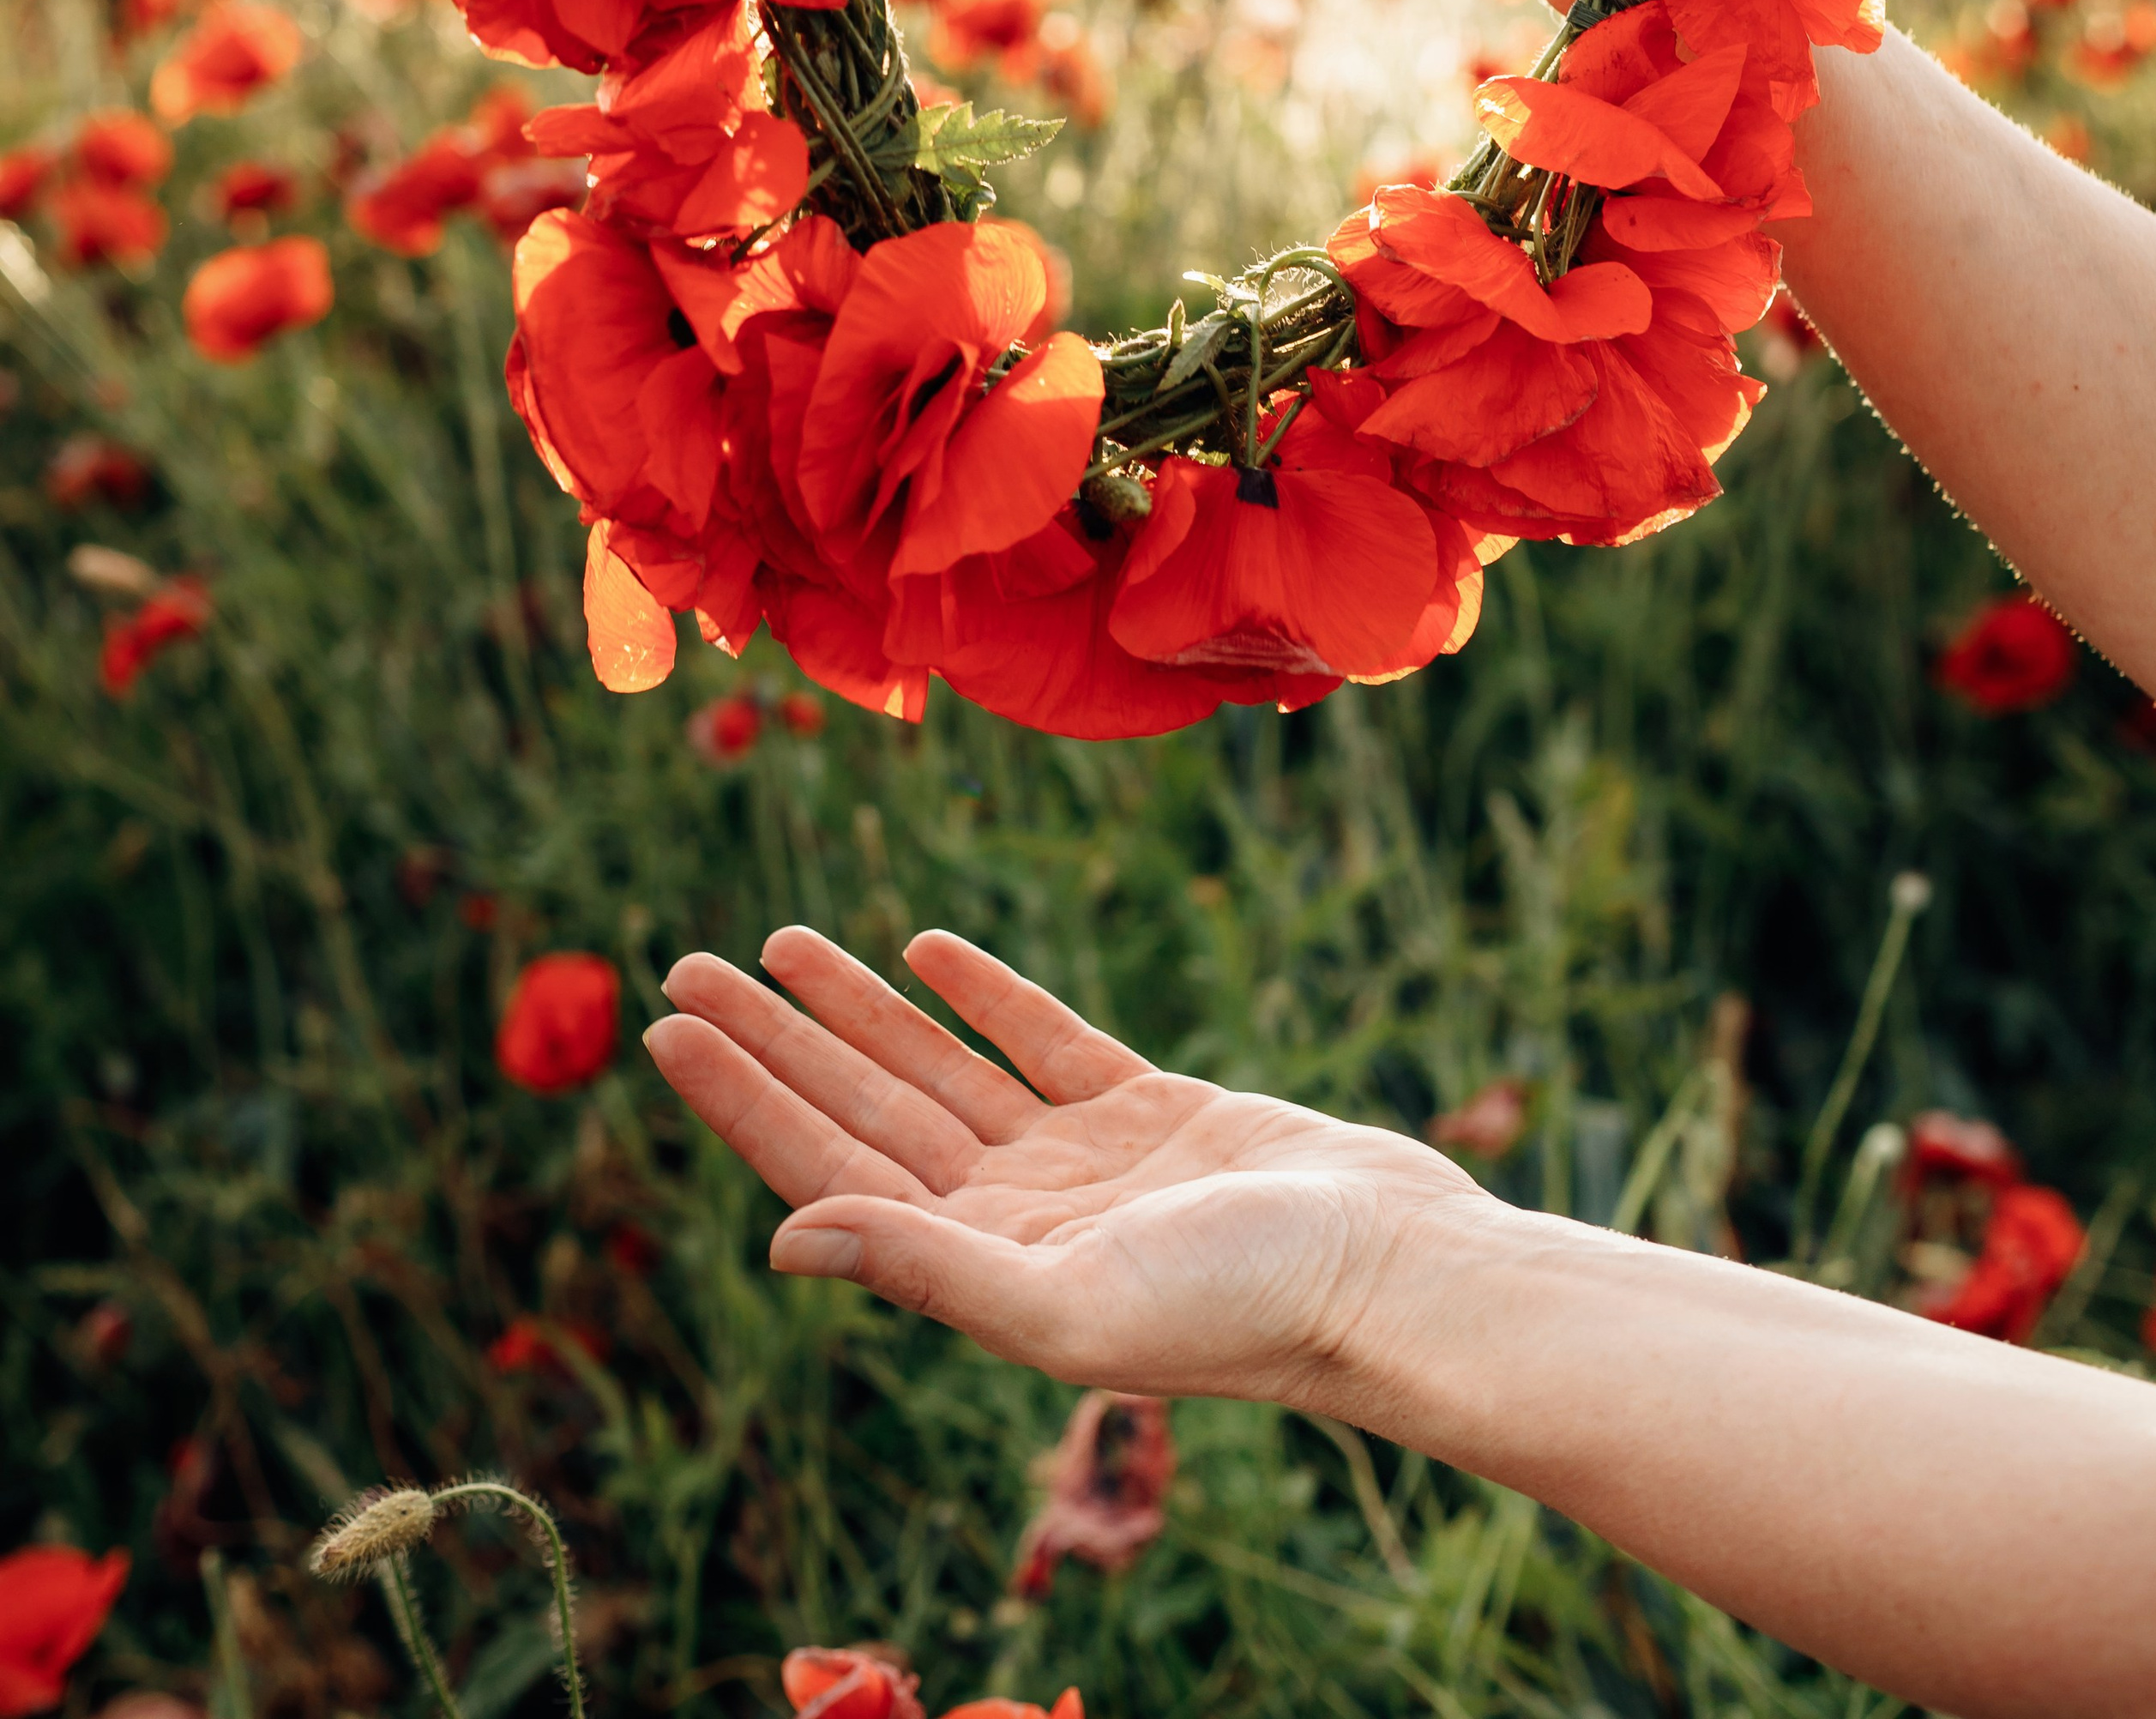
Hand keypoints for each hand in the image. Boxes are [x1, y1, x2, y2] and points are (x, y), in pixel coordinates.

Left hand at [645, 925, 1477, 1407]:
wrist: (1391, 1274)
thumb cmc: (1243, 1309)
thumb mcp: (1069, 1305)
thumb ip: (928, 1269)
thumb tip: (784, 1239)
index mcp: (982, 1271)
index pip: (827, 1169)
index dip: (746, 1097)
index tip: (669, 1027)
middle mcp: (1014, 1217)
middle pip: (864, 1109)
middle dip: (775, 1038)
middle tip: (686, 963)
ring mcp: (1081, 1163)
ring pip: (939, 1067)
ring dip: (859, 1007)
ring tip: (782, 941)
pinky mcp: (1151, 1113)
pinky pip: (1040, 1041)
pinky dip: (980, 994)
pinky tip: (925, 951)